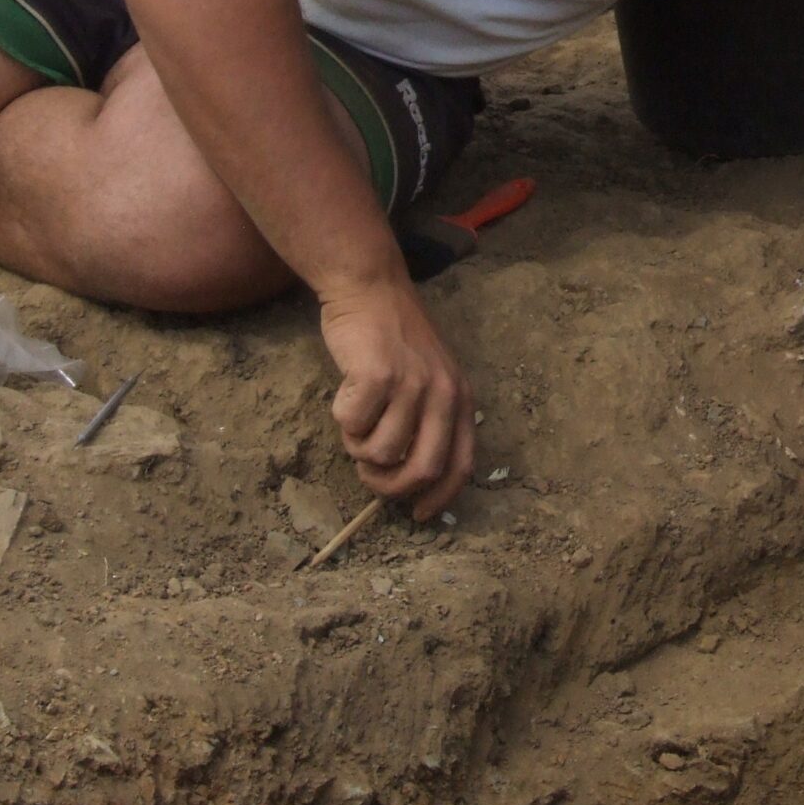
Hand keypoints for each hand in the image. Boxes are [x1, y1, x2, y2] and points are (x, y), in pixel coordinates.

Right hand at [320, 273, 474, 521]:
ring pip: (381, 452)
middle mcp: (443, 393)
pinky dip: (343, 418)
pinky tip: (346, 392)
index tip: (419, 516)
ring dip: (359, 447)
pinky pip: (352, 424)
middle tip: (370, 475)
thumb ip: (427, 419)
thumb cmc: (392, 338)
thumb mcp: (428, 377)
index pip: (461, 465)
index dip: (440, 498)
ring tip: (357, 417)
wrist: (370, 288)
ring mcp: (412, 384)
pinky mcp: (378, 375)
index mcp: (459, 398)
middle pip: (422, 470)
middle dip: (390, 486)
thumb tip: (411, 477)